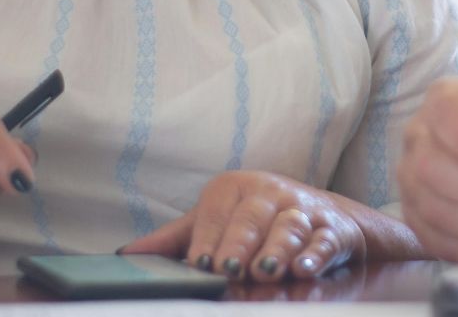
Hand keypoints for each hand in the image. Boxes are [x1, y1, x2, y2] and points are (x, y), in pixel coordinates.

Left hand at [121, 171, 364, 280]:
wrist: (322, 215)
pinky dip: (315, 254)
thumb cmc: (255, 220)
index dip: (208, 239)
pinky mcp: (330, 229)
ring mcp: (301, 210)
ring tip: (265, 270)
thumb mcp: (215, 222)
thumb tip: (127, 255)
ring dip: (277, 249)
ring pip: (288, 228)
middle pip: (252, 218)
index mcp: (236, 188)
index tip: (199, 263)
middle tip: (228, 268)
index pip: (216, 213)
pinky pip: (323, 241)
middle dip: (240, 243)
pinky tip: (304, 268)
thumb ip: (175, 240)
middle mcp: (269, 193)